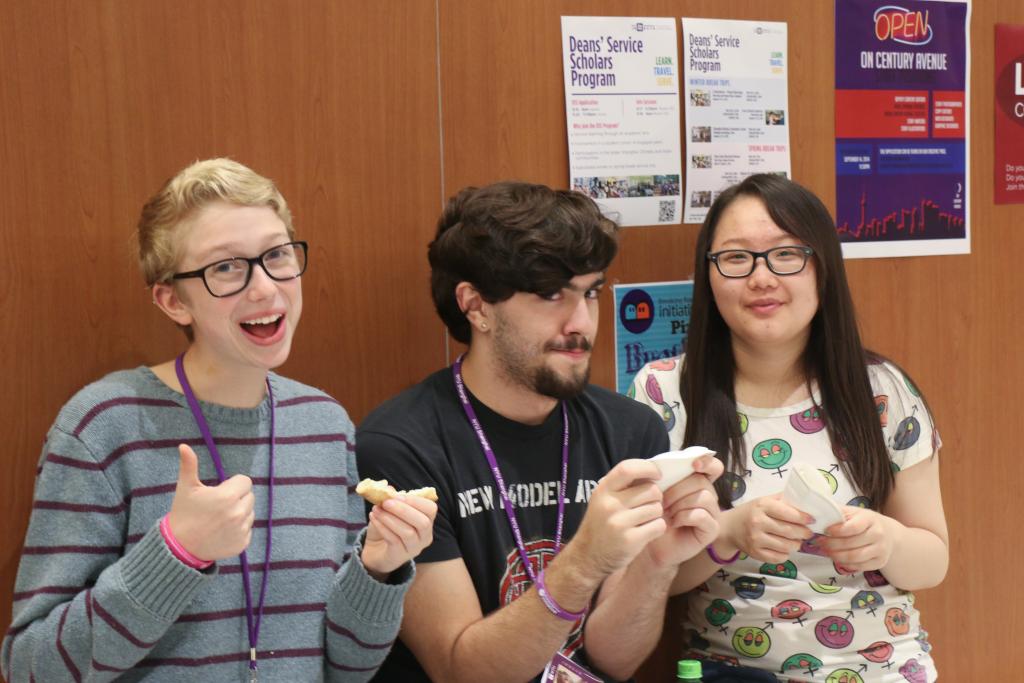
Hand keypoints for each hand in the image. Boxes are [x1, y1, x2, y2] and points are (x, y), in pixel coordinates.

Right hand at [167, 444, 254, 561]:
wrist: (179, 547)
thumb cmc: (183, 513)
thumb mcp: (185, 488)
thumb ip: (189, 465)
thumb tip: (183, 445)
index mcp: (228, 496)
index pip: (245, 481)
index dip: (232, 484)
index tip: (219, 491)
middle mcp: (238, 513)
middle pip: (249, 496)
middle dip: (237, 498)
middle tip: (218, 505)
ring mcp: (241, 530)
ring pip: (250, 513)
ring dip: (239, 512)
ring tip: (219, 518)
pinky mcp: (243, 544)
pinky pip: (248, 529)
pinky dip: (238, 529)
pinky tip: (222, 531)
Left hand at [361, 495, 437, 579]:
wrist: (375, 551)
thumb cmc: (387, 527)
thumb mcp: (389, 511)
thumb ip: (391, 500)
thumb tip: (387, 488)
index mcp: (426, 521)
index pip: (431, 509)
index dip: (416, 501)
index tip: (398, 496)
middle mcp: (424, 536)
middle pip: (423, 523)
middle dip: (404, 510)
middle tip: (386, 502)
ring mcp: (414, 549)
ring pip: (408, 533)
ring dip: (390, 518)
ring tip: (376, 509)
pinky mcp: (400, 556)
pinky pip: (394, 541)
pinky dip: (383, 527)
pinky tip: (374, 518)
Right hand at [571, 459, 666, 578]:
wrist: (588, 557)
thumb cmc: (601, 524)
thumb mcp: (603, 500)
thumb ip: (623, 486)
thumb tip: (652, 471)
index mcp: (603, 490)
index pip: (628, 468)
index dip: (648, 468)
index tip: (657, 474)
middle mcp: (609, 505)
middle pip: (650, 490)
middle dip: (656, 497)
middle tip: (648, 504)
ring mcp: (619, 523)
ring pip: (657, 508)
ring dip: (656, 514)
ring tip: (644, 520)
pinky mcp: (630, 540)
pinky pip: (659, 525)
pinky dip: (657, 528)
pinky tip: (646, 531)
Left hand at [646, 455, 723, 566]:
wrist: (650, 541)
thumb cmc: (652, 513)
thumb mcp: (654, 489)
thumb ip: (661, 473)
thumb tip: (663, 462)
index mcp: (697, 482)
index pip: (713, 466)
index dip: (707, 462)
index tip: (694, 465)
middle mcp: (709, 495)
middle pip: (701, 481)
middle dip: (677, 489)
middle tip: (662, 502)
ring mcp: (712, 512)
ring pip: (703, 496)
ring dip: (680, 503)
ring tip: (667, 513)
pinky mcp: (712, 529)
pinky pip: (701, 515)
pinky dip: (684, 516)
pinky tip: (674, 522)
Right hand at [718, 493, 813, 563]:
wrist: (729, 528)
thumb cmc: (751, 512)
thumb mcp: (764, 500)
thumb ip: (783, 500)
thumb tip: (806, 505)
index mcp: (762, 506)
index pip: (789, 513)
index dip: (804, 518)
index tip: (811, 520)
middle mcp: (758, 522)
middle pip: (790, 531)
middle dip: (804, 533)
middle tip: (807, 533)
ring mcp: (756, 539)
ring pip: (786, 546)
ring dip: (796, 545)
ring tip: (797, 541)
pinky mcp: (755, 553)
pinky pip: (778, 557)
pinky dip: (786, 554)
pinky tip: (785, 549)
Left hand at [820, 506, 896, 571]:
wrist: (887, 533)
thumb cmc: (864, 521)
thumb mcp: (854, 512)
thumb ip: (839, 512)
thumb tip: (820, 515)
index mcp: (870, 519)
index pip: (853, 527)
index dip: (837, 531)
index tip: (826, 531)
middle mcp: (878, 534)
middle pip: (851, 544)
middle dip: (831, 544)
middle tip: (820, 543)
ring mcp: (881, 549)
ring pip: (854, 557)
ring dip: (836, 556)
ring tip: (826, 551)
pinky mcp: (880, 562)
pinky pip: (859, 567)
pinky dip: (845, 564)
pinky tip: (837, 559)